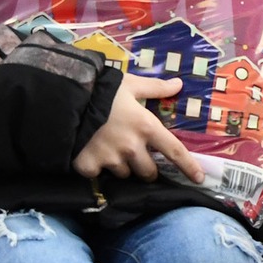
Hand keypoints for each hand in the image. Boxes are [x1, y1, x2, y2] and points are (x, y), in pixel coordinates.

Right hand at [73, 75, 203, 182]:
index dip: (188, 167)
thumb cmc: (102, 90)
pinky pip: (99, 175)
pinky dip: (96, 167)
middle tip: (135, 155)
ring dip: (122, 167)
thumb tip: (178, 84)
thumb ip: (155, 88)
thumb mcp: (130, 84)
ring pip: (125, 174)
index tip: (199, 178)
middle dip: (145, 167)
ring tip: (109, 148)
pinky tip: (90, 152)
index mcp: (146, 127)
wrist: (64, 99)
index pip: (174, 151)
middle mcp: (132, 147)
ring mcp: (111, 160)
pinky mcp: (90, 167)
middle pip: (149, 172)